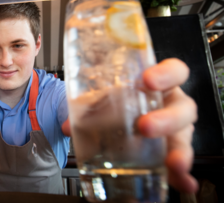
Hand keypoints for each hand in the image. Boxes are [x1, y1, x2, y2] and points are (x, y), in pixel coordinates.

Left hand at [61, 58, 197, 192]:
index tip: (148, 80)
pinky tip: (183, 183)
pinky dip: (182, 175)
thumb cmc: (117, 102)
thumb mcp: (104, 98)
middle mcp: (170, 105)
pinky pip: (181, 164)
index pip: (173, 71)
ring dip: (179, 152)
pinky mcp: (172, 151)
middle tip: (145, 126)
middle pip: (183, 108)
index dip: (166, 74)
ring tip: (171, 163)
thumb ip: (88, 107)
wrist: (117, 119)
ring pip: (185, 138)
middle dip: (167, 118)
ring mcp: (174, 129)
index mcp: (158, 85)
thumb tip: (69, 125)